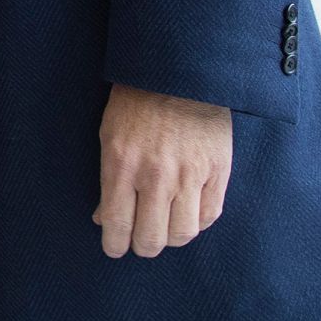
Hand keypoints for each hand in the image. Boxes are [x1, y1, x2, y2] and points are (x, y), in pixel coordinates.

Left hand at [93, 84, 231, 258]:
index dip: (114, 244)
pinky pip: (208, 216)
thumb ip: (108, 180)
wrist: (177, 71)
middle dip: (141, 246)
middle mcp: (156, 175)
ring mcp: (189, 175)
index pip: (117, 223)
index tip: (114, 248)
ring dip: (170, 238)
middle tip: (139, 241)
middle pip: (151, 238)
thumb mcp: (109, 135)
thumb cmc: (135, 101)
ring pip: (182, 234)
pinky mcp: (217, 171)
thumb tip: (103, 218)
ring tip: (162, 230)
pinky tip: (185, 215)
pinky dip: (196, 223)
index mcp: (121, 163)